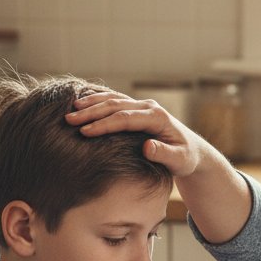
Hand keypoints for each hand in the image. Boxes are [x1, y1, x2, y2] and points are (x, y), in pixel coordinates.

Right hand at [65, 90, 203, 178]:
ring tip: (70, 110)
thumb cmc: (185, 158)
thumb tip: (147, 147)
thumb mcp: (179, 160)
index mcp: (157, 117)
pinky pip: (115, 100)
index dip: (104, 124)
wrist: (192, 150)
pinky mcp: (137, 109)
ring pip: (113, 99)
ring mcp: (142, 106)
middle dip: (91, 112)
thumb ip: (164, 154)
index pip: (126, 118)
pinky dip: (98, 100)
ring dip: (91, 104)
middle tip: (69, 119)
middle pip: (115, 105)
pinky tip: (82, 103)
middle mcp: (149, 107)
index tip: (85, 132)